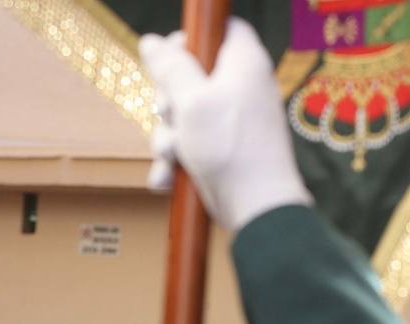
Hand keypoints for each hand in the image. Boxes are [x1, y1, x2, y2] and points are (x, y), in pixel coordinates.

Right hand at [138, 18, 311, 232]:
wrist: (256, 208)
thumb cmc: (229, 148)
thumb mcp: (191, 100)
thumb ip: (170, 66)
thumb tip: (152, 42)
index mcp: (244, 63)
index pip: (220, 29)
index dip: (191, 38)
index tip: (171, 57)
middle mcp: (241, 88)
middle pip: (192, 73)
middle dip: (168, 98)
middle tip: (168, 113)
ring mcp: (233, 121)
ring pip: (185, 113)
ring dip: (168, 136)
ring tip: (172, 155)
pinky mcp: (224, 149)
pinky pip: (192, 144)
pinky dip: (177, 160)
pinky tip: (169, 177)